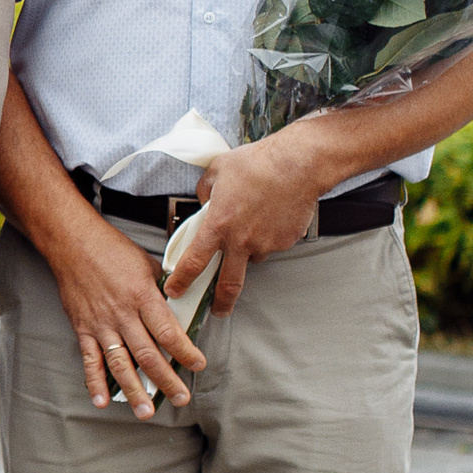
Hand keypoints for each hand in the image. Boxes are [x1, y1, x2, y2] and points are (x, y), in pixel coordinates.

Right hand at [45, 206, 206, 416]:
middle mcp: (122, 314)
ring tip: (146, 411)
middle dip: (166, 380)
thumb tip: (180, 309)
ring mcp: (101, 324)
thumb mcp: (147, 264)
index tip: (198, 365)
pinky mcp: (83, 329)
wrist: (72, 243)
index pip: (169, 332)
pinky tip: (102, 401)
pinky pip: (89, 360)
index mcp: (142, 296)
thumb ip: (162, 290)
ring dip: (134, 390)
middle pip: (148, 355)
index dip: (186, 353)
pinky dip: (94, 382)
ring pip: (120, 364)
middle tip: (180, 398)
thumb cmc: (112, 250)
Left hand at [162, 131, 326, 319]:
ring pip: (252, 257)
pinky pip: (272, 244)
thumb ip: (205, 191)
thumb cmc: (257, 163)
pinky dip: (268, 235)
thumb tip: (205, 202)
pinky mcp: (286, 242)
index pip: (194, 262)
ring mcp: (266, 244)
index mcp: (219, 225)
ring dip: (248, 249)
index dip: (182, 280)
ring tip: (253, 220)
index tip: (175, 290)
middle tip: (218, 309)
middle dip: (221, 302)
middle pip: (228, 284)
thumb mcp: (217, 171)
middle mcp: (241, 241)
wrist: (298, 164)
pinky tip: (271, 214)